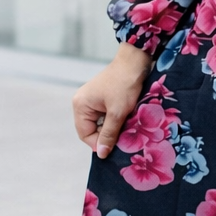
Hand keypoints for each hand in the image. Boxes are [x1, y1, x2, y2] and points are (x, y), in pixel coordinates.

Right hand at [72, 42, 153, 159]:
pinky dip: (116, 119)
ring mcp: (92, 100)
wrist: (135, 61)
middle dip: (107, 135)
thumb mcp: (117, 112)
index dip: (99, 143)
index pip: (85, 134)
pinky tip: (126, 119)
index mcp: (80, 105)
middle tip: (123, 138)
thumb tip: (101, 154)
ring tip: (126, 127)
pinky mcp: (103, 98)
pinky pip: (106, 115)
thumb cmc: (125, 84)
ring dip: (113, 127)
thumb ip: (109, 134)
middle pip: (92, 129)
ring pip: (101, 123)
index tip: (115, 147)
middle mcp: (82, 103)